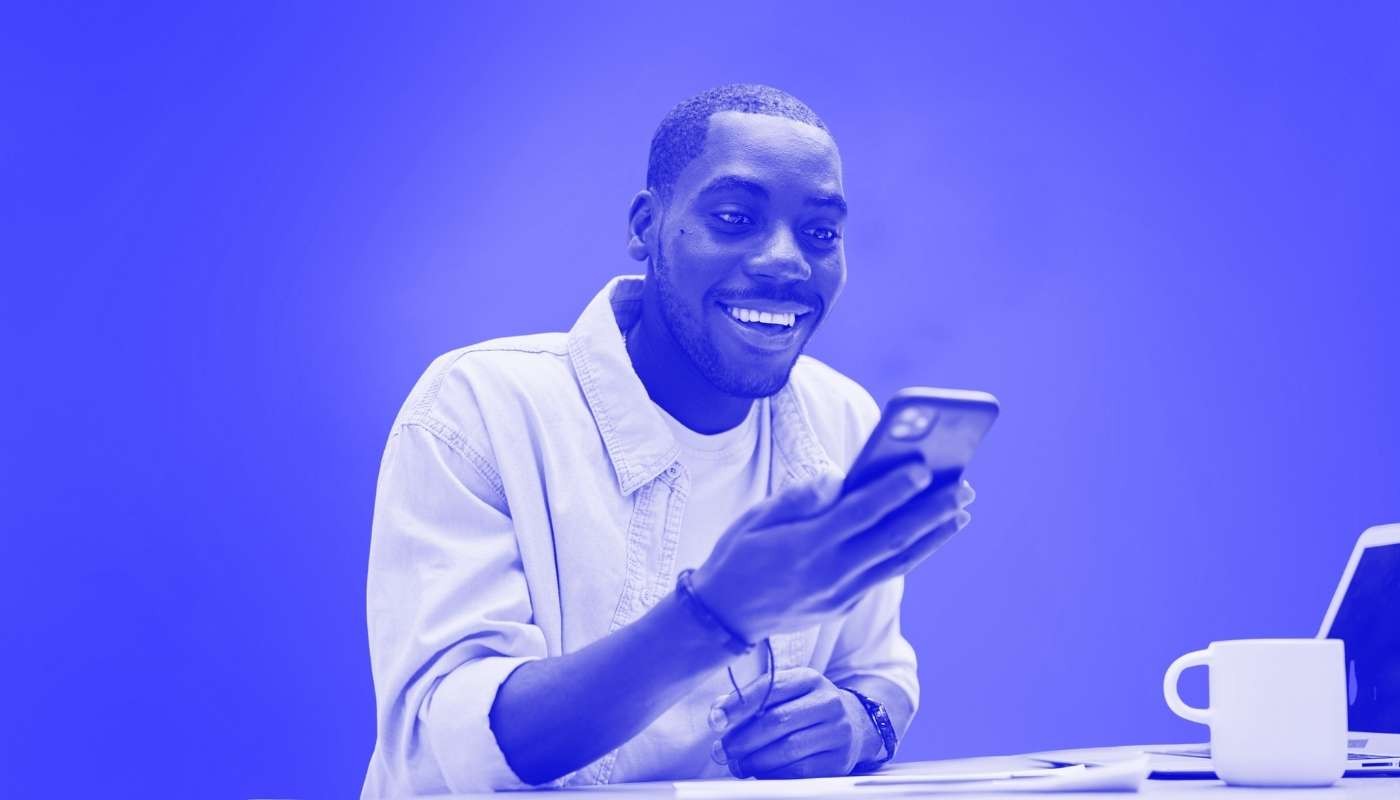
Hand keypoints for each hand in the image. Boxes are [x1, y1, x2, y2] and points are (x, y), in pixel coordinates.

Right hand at [691, 464, 974, 640]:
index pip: (858, 515)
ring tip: (961, 509)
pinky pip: (886, 572)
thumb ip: (798, 499)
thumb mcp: (755, 519)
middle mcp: (830, 573)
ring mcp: (842, 593)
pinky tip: (931, 533)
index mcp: (805, 546)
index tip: (921, 469)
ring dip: (933, 534)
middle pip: (891, 538)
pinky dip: (912, 551)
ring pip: (898, 560)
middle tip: (962, 487)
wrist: (725, 617)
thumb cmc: (738, 556)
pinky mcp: (846, 603)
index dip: (892, 491)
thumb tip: (838, 480)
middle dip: (930, 512)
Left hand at [708, 668, 880, 778]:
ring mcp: (837, 731)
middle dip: (742, 739)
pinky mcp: (839, 760)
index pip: (769, 687)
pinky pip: (799, 771)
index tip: (715, 720)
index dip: (738, 704)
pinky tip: (761, 772)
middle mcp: (827, 702)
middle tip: (722, 750)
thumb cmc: (806, 708)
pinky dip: (773, 774)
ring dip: (754, 760)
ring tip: (738, 764)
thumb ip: (752, 699)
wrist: (852, 725)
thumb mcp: (785, 693)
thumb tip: (718, 713)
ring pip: (787, 749)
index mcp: (809, 678)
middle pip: (776, 721)